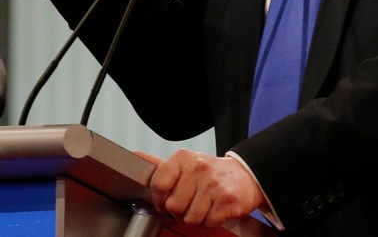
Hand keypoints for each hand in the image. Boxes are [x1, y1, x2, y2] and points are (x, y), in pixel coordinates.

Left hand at [134, 149, 263, 227]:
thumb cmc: (209, 173)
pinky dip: (209, 221)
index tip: (164, 202)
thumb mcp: (184, 165)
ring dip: (195, 218)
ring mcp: (214, 183)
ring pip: (191, 217)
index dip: (159, 199)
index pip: (159, 183)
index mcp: (183, 158)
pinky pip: (208, 222)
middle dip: (179, 212)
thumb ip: (160, 166)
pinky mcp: (228, 199)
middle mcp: (198, 167)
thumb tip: (134, 156)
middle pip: (174, 205)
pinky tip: (213, 210)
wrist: (243, 177)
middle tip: (188, 204)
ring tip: (202, 206)